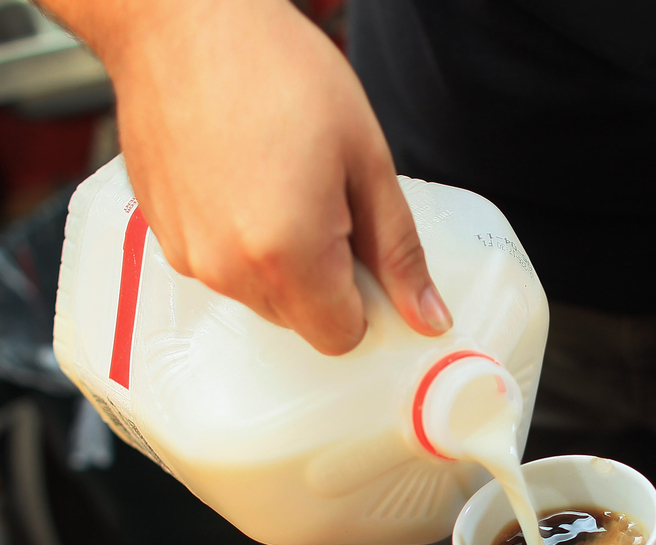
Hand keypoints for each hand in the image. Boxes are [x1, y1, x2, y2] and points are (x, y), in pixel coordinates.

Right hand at [97, 0, 450, 353]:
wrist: (183, 22)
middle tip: (329, 204)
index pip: (343, 337)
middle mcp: (229, 271)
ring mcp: (189, 257)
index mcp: (287, 257)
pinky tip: (245, 183)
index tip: (368, 254)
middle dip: (327, 282)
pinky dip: (242, 243)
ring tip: (283, 185)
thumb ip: (398, 251)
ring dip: (283, 264)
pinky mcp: (162, 238)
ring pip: (261, 298)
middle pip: (303, 323)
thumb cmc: (277, 71)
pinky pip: (222, 268)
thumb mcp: (366, 160)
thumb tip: (428, 317)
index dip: (367, 302)